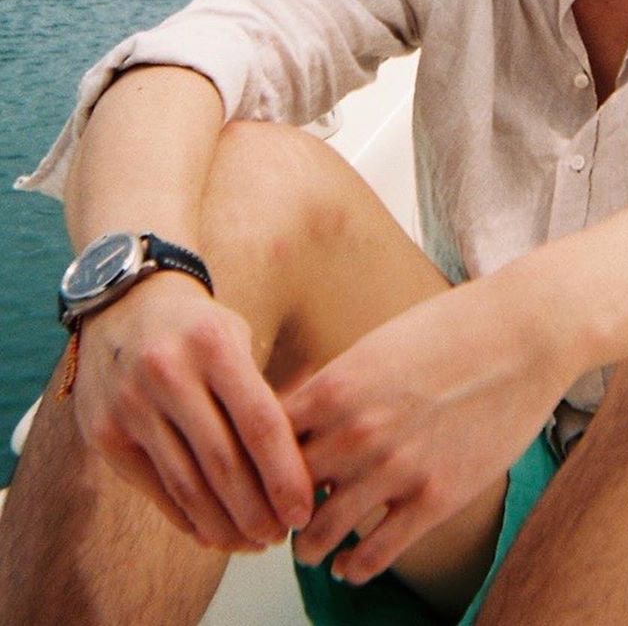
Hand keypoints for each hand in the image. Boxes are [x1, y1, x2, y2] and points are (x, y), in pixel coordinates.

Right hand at [73, 274, 312, 549]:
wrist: (123, 304)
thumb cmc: (198, 329)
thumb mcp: (235, 337)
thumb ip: (260, 392)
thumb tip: (298, 465)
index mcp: (214, 345)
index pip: (259, 422)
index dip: (285, 474)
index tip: (304, 510)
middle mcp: (169, 373)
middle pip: (223, 462)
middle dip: (257, 509)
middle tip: (280, 535)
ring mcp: (131, 405)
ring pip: (187, 484)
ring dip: (224, 523)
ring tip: (252, 541)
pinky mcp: (104, 432)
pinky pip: (155, 487)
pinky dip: (187, 517)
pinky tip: (212, 531)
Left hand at [286, 273, 573, 583]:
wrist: (524, 335)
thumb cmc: (452, 329)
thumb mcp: (377, 345)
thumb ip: (336, 384)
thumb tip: (298, 414)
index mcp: (336, 386)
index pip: (264, 441)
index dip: (253, 462)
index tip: (255, 475)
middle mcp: (356, 432)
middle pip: (285, 491)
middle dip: (276, 508)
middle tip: (274, 520)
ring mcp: (396, 469)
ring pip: (322, 533)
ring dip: (309, 546)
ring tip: (309, 548)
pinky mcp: (436, 498)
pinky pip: (376, 554)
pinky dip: (354, 568)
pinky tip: (349, 567)